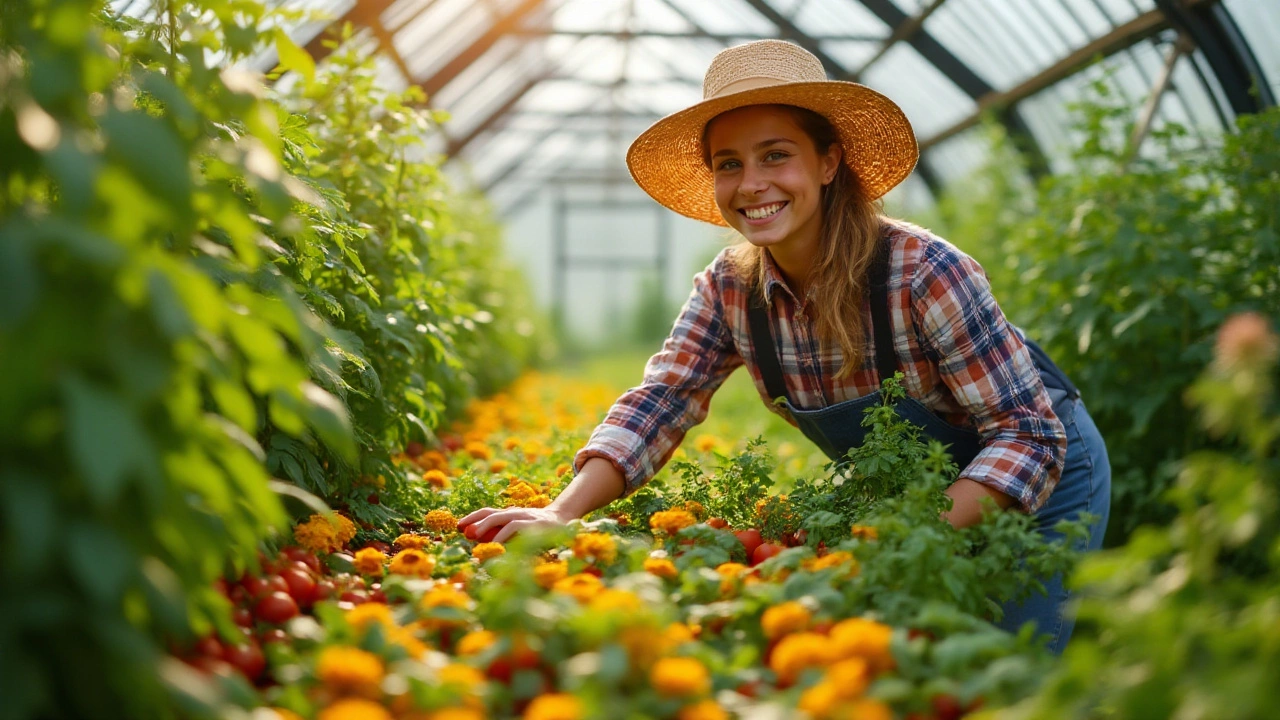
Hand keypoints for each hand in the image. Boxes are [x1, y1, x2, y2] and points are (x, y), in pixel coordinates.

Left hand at [458, 505, 573, 542]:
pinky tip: (496, 544)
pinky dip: (504, 535)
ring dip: (486, 526)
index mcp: (510, 513)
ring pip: (502, 517)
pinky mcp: (535, 524)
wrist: (565, 521)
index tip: (457, 526)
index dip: (472, 517)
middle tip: (463, 531)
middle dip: (475, 521)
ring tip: (474, 538)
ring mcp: (526, 517)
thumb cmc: (539, 530)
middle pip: (491, 513)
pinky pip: (515, 527)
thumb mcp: (520, 531)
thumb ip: (503, 535)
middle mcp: (516, 512)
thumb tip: (480, 543)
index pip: (487, 511)